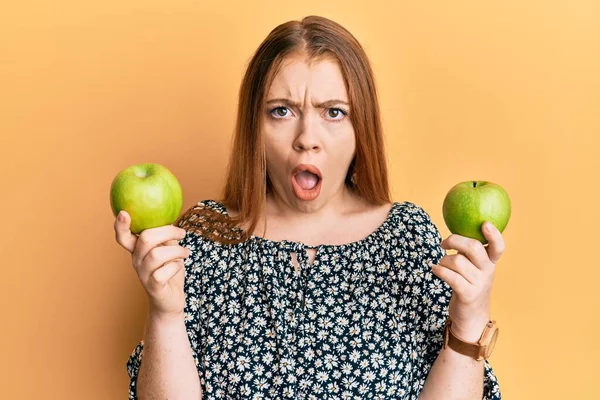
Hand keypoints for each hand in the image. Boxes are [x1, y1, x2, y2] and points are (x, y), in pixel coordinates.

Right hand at [114, 210, 190, 319]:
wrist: (171, 300)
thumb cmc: (170, 270)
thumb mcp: (169, 249)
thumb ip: (166, 235)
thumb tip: (170, 215)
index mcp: (137, 249)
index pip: (123, 236)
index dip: (121, 225)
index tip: (125, 213)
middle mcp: (136, 261)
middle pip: (146, 239)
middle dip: (168, 232)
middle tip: (182, 234)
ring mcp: (143, 274)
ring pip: (157, 255)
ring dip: (177, 251)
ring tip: (186, 253)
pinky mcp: (153, 287)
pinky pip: (163, 273)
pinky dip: (175, 267)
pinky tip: (179, 267)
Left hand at [432, 221, 504, 340]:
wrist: (471, 315)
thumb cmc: (469, 284)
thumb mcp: (475, 268)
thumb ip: (470, 252)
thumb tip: (454, 232)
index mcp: (491, 262)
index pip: (498, 247)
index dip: (494, 234)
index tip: (485, 224)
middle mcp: (488, 272)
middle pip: (473, 247)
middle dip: (454, 240)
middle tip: (444, 244)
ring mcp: (479, 284)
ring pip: (457, 261)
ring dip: (443, 260)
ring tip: (441, 265)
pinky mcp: (467, 294)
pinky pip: (450, 276)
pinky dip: (439, 270)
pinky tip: (434, 269)